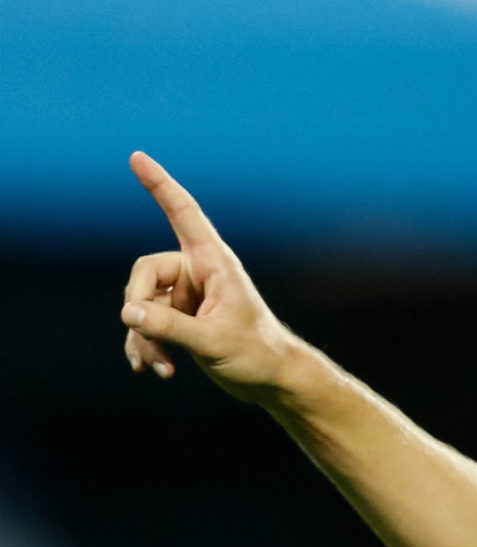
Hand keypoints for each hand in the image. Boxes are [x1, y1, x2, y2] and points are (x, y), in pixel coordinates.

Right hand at [120, 152, 303, 401]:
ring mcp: (187, 297)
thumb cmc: (257, 356)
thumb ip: (169, 327)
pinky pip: (146, 325)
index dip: (160, 186)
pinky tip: (153, 371)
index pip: (184, 215)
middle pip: (144, 274)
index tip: (137, 157)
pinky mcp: (181, 320)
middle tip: (152, 340)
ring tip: (161, 367)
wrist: (273, 382)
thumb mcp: (212, 342)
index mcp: (214, 263)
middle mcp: (198, 274)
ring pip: (140, 305)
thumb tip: (127, 313)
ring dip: (145, 338)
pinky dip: (146, 347)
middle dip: (140, 310)